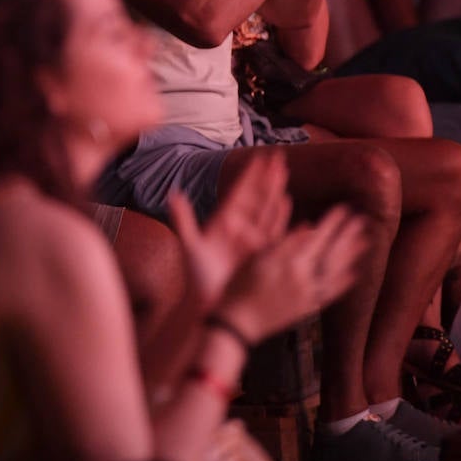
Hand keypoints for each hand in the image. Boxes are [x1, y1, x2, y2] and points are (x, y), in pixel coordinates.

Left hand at [169, 149, 291, 309]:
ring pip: (267, 211)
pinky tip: (287, 202)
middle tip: (278, 156)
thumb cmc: (196, 278)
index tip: (259, 157)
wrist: (208, 305)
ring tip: (284, 172)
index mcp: (222, 222)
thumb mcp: (190, 245)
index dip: (250, 176)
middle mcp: (239, 228)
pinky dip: (281, 217)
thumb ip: (183, 219)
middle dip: (267, 177)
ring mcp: (252, 240)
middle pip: (256, 198)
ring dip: (275, 192)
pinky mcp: (262, 255)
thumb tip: (173, 193)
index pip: (239, 193)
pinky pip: (274, 232)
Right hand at [217, 205, 367, 342]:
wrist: (239, 323)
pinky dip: (342, 284)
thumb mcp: (256, 258)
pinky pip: (330, 294)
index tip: (345, 209)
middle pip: (332, 254)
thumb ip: (285, 243)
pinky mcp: (308, 308)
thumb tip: (309, 227)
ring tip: (365, 242)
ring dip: (350, 256)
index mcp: (292, 263)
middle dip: (346, 236)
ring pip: (335, 272)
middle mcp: (306, 279)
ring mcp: (309, 295)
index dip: (332, 223)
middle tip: (362, 221)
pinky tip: (353, 274)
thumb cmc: (239, 286)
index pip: (318, 238)